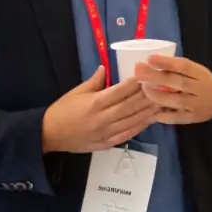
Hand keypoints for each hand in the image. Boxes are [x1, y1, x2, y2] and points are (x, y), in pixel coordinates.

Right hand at [41, 65, 160, 153]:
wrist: (49, 135)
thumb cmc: (62, 110)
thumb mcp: (76, 92)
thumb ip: (94, 81)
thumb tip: (105, 67)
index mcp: (95, 103)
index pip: (121, 91)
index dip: (136, 83)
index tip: (148, 74)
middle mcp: (103, 118)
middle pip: (130, 105)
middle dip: (147, 96)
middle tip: (162, 87)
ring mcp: (106, 132)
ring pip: (132, 121)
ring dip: (148, 112)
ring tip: (162, 103)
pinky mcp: (107, 143)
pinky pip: (127, 134)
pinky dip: (140, 127)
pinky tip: (150, 120)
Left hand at [134, 55, 211, 124]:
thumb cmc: (200, 84)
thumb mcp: (194, 72)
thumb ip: (176, 68)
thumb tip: (150, 61)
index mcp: (201, 73)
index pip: (184, 66)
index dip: (166, 62)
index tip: (149, 58)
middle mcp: (202, 89)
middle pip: (178, 82)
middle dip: (156, 77)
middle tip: (139, 72)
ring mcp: (198, 105)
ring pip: (176, 100)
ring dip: (157, 95)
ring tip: (143, 89)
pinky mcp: (193, 118)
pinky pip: (176, 118)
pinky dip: (163, 115)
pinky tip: (151, 111)